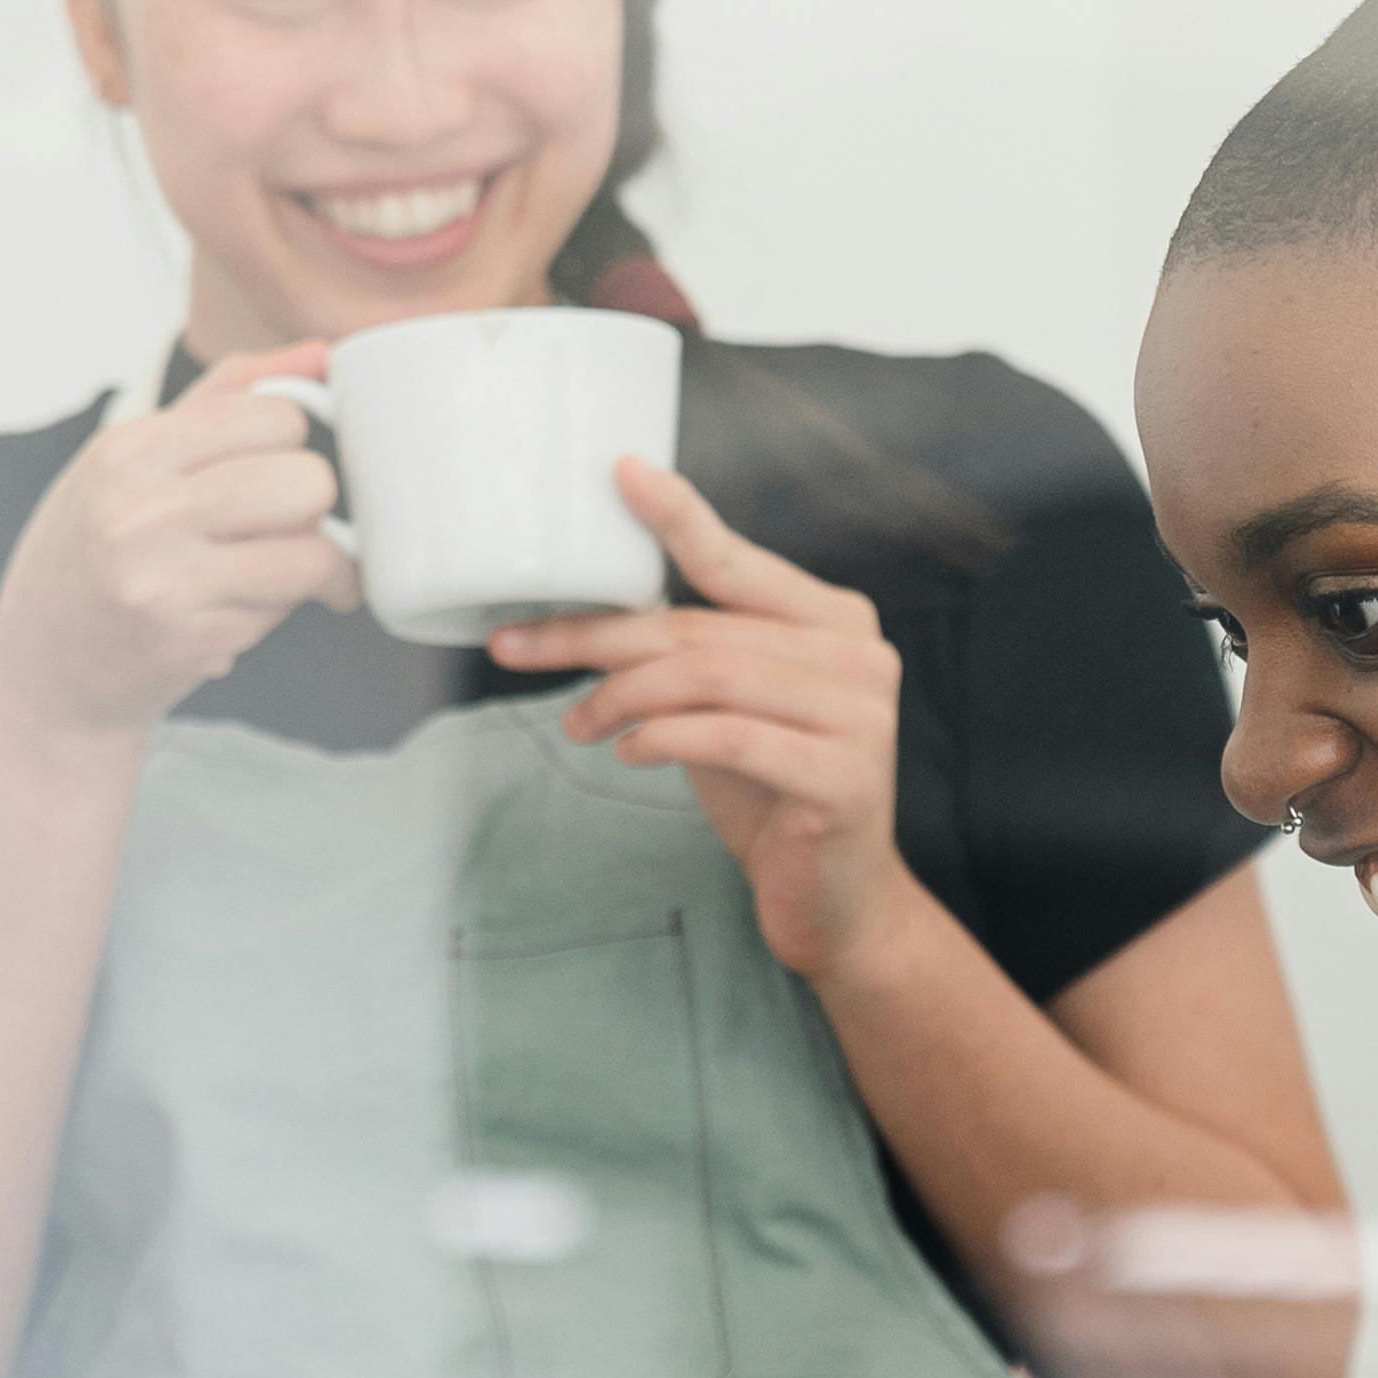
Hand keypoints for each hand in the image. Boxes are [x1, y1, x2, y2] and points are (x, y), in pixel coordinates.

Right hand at [0, 347, 353, 736]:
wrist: (43, 674)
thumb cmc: (92, 558)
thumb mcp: (129, 464)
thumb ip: (224, 400)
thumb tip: (321, 355)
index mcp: (127, 451)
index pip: (273, 414)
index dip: (288, 443)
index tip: (273, 468)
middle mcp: (142, 511)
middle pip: (306, 480)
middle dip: (309, 504)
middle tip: (281, 526)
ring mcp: (167, 581)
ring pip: (313, 550)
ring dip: (313, 565)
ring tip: (277, 572)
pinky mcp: (192, 642)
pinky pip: (287, 609)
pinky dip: (278, 611)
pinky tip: (236, 612)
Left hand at [492, 464, 924, 985]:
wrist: (837, 902)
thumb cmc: (772, 795)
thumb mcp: (725, 708)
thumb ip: (690, 654)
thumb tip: (588, 615)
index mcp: (834, 621)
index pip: (737, 561)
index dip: (677, 516)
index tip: (618, 474)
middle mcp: (859, 656)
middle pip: (700, 627)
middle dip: (596, 635)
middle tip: (516, 646)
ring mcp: (861, 716)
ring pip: (709, 677)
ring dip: (621, 696)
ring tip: (577, 723)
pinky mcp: (845, 776)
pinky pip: (730, 737)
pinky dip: (664, 739)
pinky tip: (629, 753)